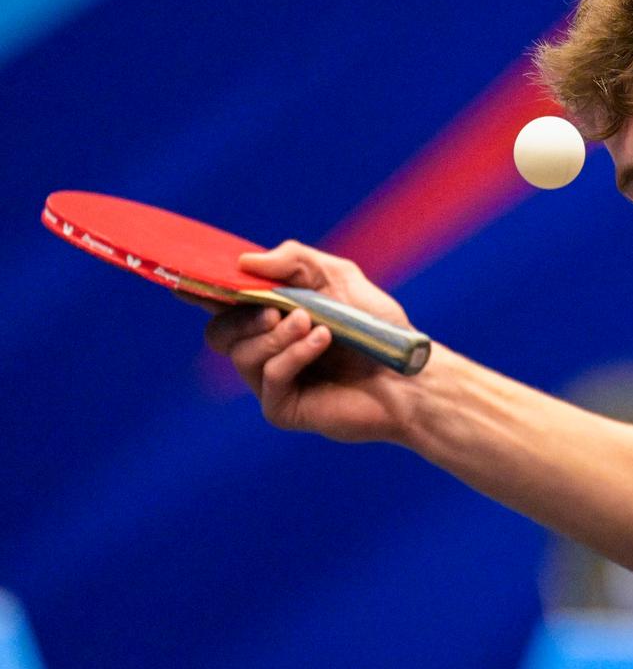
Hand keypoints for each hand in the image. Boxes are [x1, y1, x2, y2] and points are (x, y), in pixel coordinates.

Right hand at [198, 241, 418, 441]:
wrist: (410, 374)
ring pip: (240, 354)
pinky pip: (268, 375)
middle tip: (276, 310)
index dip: (199, 291)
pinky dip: (294, 354)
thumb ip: (295, 261)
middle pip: (217, 333)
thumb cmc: (378, 329)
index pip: (220, 305)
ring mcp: (271, 382)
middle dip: (241, 316)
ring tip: (314, 325)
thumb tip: (244, 262)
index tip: (186, 280)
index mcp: (270, 318)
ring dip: (276, 335)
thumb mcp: (339, 278)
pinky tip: (323, 342)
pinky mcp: (282, 408)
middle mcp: (265, 351)